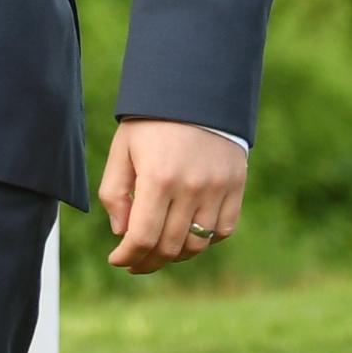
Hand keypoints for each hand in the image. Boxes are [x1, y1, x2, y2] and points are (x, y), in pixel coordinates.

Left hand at [98, 120, 246, 275]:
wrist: (197, 90)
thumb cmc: (152, 121)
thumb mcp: (123, 149)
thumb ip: (115, 193)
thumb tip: (122, 233)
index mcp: (158, 178)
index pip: (143, 237)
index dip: (128, 256)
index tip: (117, 260)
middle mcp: (191, 187)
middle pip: (169, 246)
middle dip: (147, 261)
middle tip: (135, 262)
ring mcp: (218, 188)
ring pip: (197, 245)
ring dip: (175, 255)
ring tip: (159, 250)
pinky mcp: (236, 186)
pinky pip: (223, 230)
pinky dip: (205, 240)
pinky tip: (188, 234)